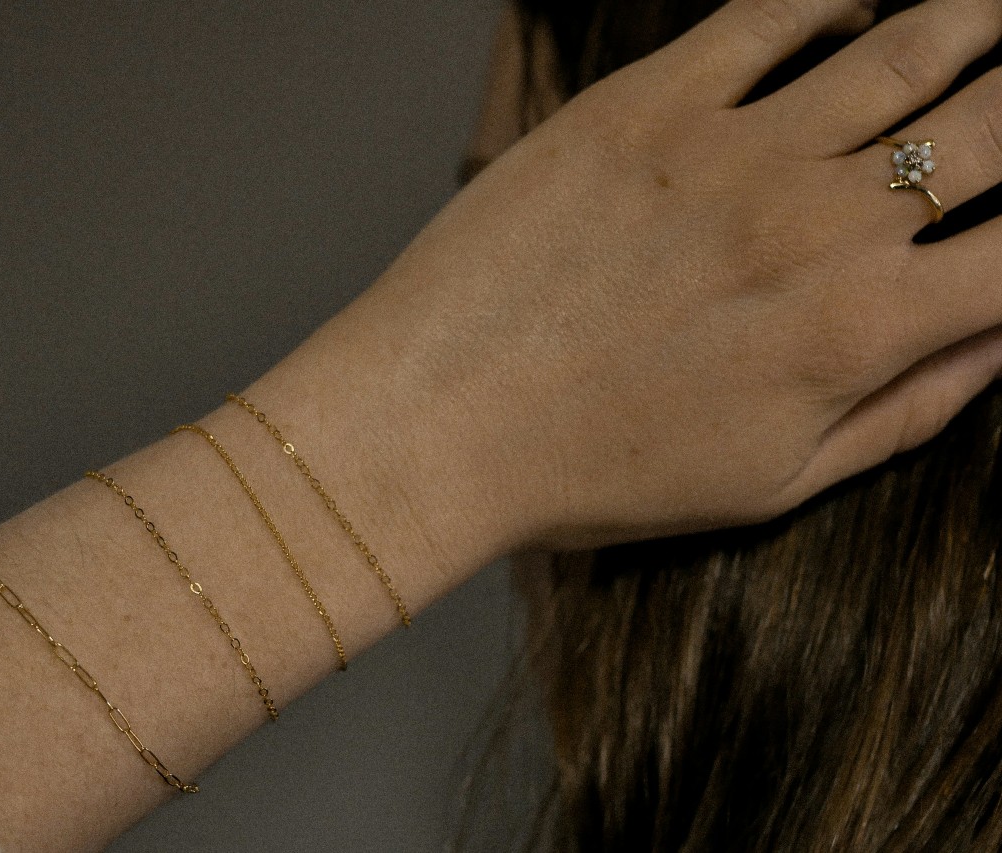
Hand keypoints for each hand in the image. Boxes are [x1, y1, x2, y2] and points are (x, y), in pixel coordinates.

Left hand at [269, 0, 1001, 554]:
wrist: (438, 420)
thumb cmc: (594, 472)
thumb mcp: (769, 482)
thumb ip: (904, 411)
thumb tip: (996, 343)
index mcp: (860, 331)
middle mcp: (820, 225)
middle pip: (997, 123)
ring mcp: (734, 149)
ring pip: (909, 45)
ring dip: (970, 22)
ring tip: (988, 20)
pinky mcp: (646, 103)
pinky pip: (772, 11)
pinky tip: (854, 2)